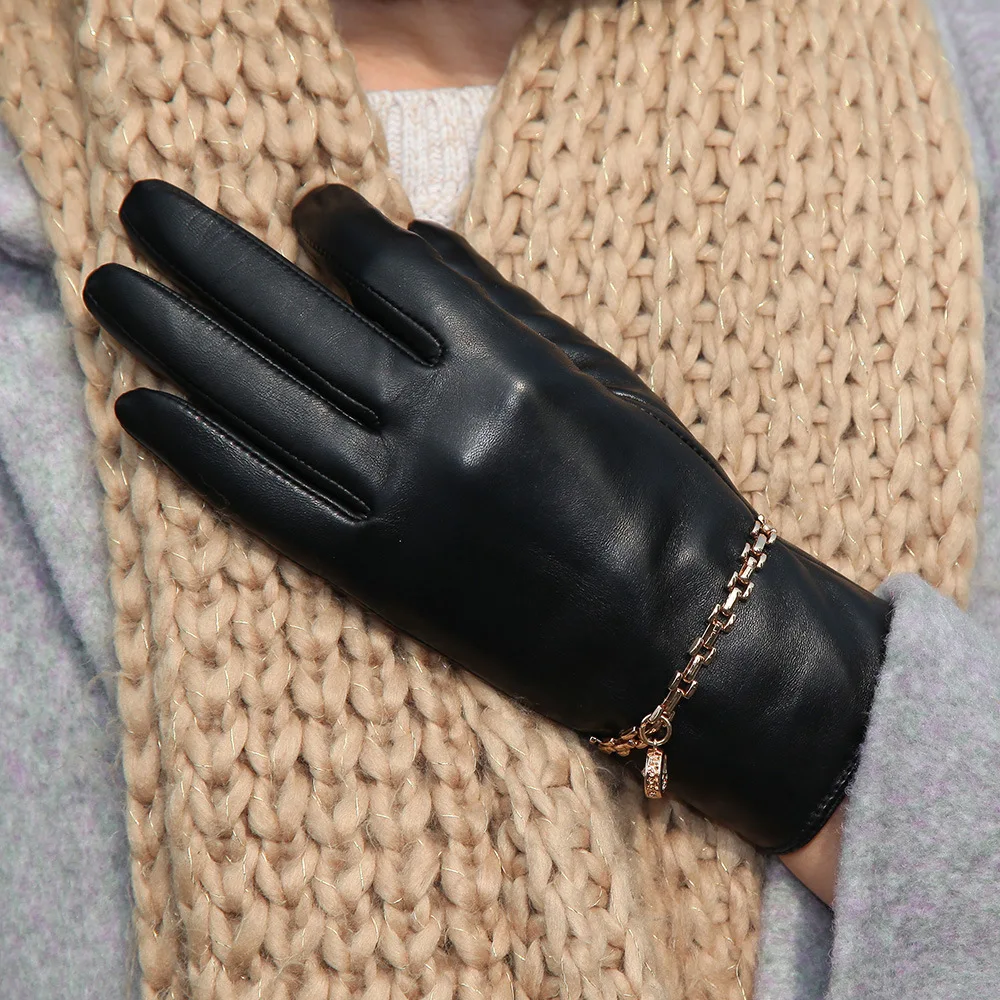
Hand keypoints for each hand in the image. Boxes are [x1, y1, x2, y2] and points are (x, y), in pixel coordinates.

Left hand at [82, 180, 889, 852]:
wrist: (681, 634)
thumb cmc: (661, 495)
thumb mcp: (603, 378)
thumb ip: (504, 305)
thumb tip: (415, 238)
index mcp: (505, 362)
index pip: (385, 265)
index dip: (333, 224)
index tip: (306, 208)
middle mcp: (439, 422)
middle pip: (298, 318)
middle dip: (212, 254)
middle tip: (147, 208)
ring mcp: (401, 500)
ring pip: (264, 403)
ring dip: (179, 338)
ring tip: (115, 288)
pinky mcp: (379, 574)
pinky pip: (269, 503)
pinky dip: (199, 454)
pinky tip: (139, 406)